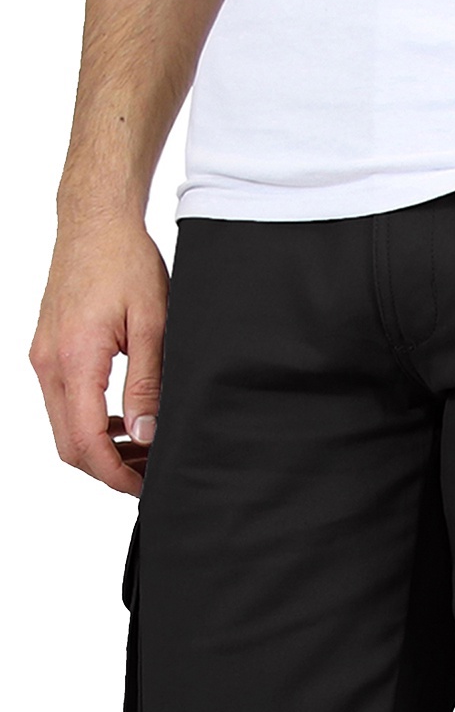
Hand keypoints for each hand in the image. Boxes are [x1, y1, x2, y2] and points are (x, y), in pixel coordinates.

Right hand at [30, 212, 169, 497]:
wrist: (94, 222)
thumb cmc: (126, 264)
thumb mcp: (152, 326)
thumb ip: (147, 385)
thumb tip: (145, 435)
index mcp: (74, 359)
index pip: (86, 440)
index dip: (116, 474)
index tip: (147, 489)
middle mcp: (49, 361)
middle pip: (69, 443)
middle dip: (109, 470)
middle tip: (152, 478)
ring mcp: (44, 356)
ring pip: (65, 427)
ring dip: (101, 449)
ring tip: (146, 454)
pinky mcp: (49, 350)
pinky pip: (65, 403)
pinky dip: (92, 424)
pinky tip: (127, 425)